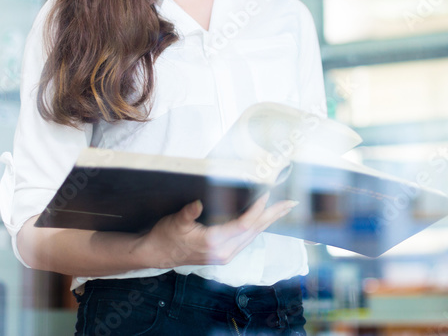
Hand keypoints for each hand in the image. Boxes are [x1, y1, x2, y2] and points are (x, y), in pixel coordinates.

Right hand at [138, 192, 296, 267]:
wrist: (156, 254)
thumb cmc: (165, 236)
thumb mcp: (174, 222)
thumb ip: (188, 213)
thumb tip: (198, 203)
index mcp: (213, 243)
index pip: (243, 225)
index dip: (256, 209)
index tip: (266, 193)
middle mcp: (224, 252)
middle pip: (254, 231)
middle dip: (273, 215)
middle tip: (290, 203)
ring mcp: (225, 254)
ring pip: (253, 235)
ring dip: (268, 220)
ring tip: (283, 208)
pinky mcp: (224, 253)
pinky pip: (247, 238)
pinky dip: (258, 226)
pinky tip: (264, 219)